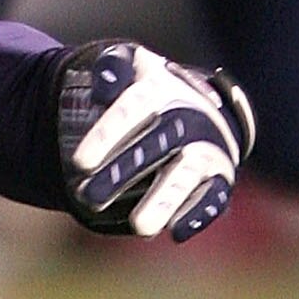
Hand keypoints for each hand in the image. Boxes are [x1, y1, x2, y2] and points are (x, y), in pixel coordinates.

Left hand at [56, 40, 254, 240]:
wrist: (200, 107)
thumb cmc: (149, 89)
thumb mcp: (133, 66)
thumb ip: (113, 67)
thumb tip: (102, 85)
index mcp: (159, 89)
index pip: (132, 108)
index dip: (107, 134)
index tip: (80, 163)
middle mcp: (186, 120)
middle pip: (158, 144)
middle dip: (124, 171)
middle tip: (89, 197)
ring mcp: (205, 150)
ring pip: (185, 176)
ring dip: (163, 201)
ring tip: (139, 227)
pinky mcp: (218, 178)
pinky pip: (212, 197)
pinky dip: (197, 214)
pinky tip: (176, 232)